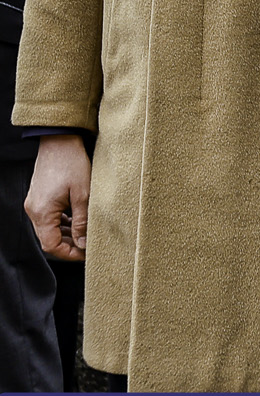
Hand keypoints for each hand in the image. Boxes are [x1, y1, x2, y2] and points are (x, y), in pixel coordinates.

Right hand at [27, 134, 90, 260]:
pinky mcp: (39, 198)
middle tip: (89, 246)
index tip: (85, 254)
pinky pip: (50, 217)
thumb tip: (83, 243)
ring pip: (50, 229)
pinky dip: (63, 222)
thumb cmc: (71, 163)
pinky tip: (78, 221)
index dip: (69, 253)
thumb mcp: (83, 194)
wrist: (59, 141)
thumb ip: (83, 221)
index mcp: (42, 213)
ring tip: (87, 234)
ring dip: (67, 234)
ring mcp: (35, 204)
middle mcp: (34, 210)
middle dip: (69, 245)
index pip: (51, 245)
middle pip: (49, 239)